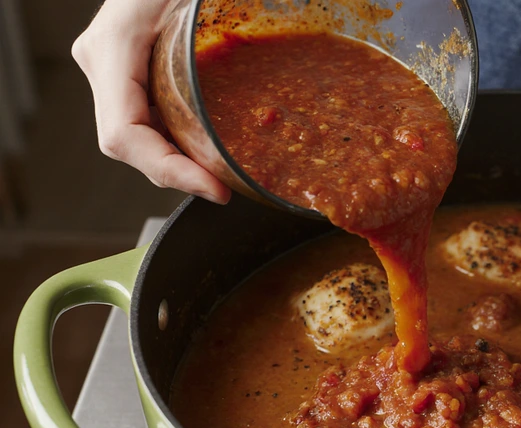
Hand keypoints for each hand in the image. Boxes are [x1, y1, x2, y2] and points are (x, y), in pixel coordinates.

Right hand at [72, 0, 230, 202]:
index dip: (169, 172)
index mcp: (114, 45)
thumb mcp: (202, 0)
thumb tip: (292, 18)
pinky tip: (211, 153)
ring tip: (223, 178)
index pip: (123, 135)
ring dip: (179, 163)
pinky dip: (178, 143)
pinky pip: (146, 120)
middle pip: (131, 145)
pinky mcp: (127, 72)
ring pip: (138, 137)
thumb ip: (219, 17)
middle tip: (227, 190)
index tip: (215, 190)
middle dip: (178, 174)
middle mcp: (103, 60)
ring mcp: (112, 68)